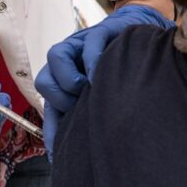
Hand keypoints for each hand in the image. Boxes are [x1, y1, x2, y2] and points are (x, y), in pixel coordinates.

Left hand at [35, 4, 173, 162]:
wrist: (142, 39)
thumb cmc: (123, 75)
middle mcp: (69, 64)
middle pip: (43, 79)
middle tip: (77, 107)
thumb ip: (93, 119)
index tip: (60, 155)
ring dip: (67, 76)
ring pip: (56, 55)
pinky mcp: (101, 32)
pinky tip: (101, 72)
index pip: (50, 108)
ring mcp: (82, 46)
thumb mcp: (105, 99)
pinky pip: (90, 42)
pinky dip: (92, 58)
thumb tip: (89, 154)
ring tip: (86, 87)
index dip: (52, 132)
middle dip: (58, 98)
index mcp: (67, 84)